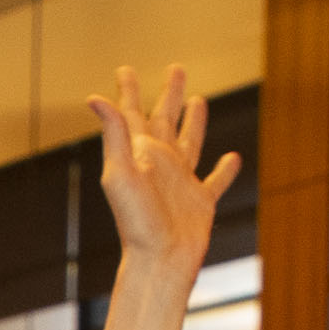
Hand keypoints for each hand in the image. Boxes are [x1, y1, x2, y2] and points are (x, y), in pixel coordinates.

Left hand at [87, 65, 241, 266]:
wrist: (160, 260)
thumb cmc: (137, 221)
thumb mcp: (121, 173)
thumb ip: (115, 134)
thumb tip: (96, 98)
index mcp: (139, 154)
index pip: (132, 114)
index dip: (128, 91)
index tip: (125, 70)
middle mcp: (160, 164)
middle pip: (165, 120)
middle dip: (170, 94)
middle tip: (177, 69)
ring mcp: (181, 182)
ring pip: (190, 142)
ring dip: (194, 122)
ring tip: (198, 100)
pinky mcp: (200, 201)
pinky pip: (215, 181)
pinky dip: (224, 170)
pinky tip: (232, 158)